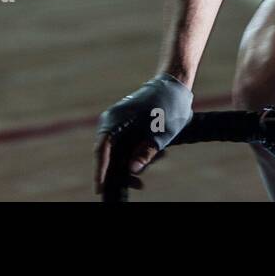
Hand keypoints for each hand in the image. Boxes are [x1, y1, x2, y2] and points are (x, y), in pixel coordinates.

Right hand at [94, 73, 193, 195]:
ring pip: (117, 153)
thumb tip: (132, 170)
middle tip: (140, 184)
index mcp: (116, 119)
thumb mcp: (162, 132)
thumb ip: (146, 152)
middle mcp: (111, 121)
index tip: (100, 189)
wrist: (174, 87)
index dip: (100, 171)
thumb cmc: (169, 106)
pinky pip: (124, 146)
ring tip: (161, 157)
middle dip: (123, 172)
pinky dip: (136, 154)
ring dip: (134, 162)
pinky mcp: (123, 126)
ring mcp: (116, 123)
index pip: (102, 149)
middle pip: (109, 155)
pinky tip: (158, 155)